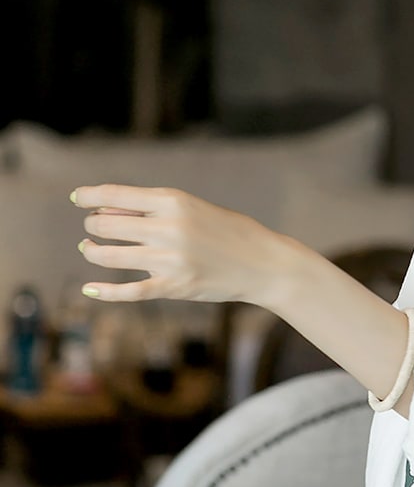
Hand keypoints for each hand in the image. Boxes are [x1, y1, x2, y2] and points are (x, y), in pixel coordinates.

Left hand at [71, 185, 291, 306]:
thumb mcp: (192, 209)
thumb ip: (151, 210)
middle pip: (107, 225)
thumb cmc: (226, 232)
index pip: (115, 195)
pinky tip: (89, 288)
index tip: (76, 198)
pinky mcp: (175, 287)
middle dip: (93, 226)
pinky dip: (105, 291)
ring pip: (112, 256)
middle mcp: (169, 227)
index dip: (88, 196)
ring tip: (90, 249)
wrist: (264, 263)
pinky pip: (130, 290)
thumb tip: (103, 214)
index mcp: (173, 200)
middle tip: (92, 229)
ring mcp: (171, 259)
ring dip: (93, 252)